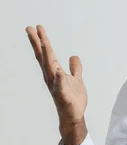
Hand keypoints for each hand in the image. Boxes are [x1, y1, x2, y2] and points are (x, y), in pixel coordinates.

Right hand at [26, 25, 87, 144]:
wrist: (74, 116)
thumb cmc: (73, 99)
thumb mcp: (76, 79)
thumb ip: (75, 68)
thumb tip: (73, 56)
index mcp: (55, 72)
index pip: (47, 54)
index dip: (42, 41)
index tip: (37, 28)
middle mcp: (52, 77)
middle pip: (44, 57)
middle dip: (38, 43)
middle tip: (30, 28)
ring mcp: (56, 86)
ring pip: (50, 68)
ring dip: (47, 55)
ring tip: (43, 41)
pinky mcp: (63, 96)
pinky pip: (60, 86)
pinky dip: (59, 78)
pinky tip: (58, 70)